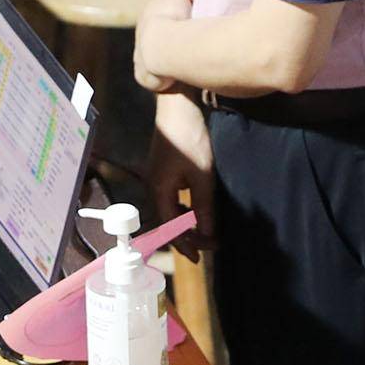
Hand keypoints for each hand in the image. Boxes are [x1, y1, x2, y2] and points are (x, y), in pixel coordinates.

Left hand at [132, 0, 194, 95]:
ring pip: (150, 59)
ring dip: (160, 62)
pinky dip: (159, 80)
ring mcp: (140, 57)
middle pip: (153, 40)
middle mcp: (140, 38)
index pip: (157, 19)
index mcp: (147, 18)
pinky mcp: (144, 76)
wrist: (163, 45)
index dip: (168, 22)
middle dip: (163, 42)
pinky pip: (151, 79)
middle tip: (180, 46)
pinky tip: (169, 81)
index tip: (179, 25)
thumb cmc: (173, 18)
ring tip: (175, 66)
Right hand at [146, 94, 214, 247]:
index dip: (184, 245)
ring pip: (171, 210)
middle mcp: (153, 187)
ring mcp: (157, 178)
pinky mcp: (164, 170)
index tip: (199, 258)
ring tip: (205, 232)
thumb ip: (203, 206)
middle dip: (188, 236)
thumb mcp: (201, 175)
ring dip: (187, 223)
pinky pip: (173, 198)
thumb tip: (207, 233)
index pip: (169, 228)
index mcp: (158, 191)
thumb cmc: (189, 138)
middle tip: (210, 245)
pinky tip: (197, 210)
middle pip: (168, 221)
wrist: (177, 106)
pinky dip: (185, 209)